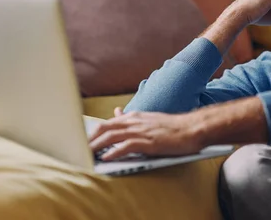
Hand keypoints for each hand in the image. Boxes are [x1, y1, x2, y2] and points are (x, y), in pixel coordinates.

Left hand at [88, 108, 203, 160]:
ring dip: (96, 146)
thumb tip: (117, 112)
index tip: (83, 142)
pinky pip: (126, 146)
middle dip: (89, 140)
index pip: (107, 123)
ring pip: (112, 136)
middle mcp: (135, 121)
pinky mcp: (149, 141)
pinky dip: (114, 152)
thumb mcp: (149, 118)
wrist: (192, 128)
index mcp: (135, 117)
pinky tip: (106, 158)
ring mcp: (141, 131)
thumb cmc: (173, 127)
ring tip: (86, 155)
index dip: (92, 133)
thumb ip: (132, 117)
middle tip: (78, 150)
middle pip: (104, 128)